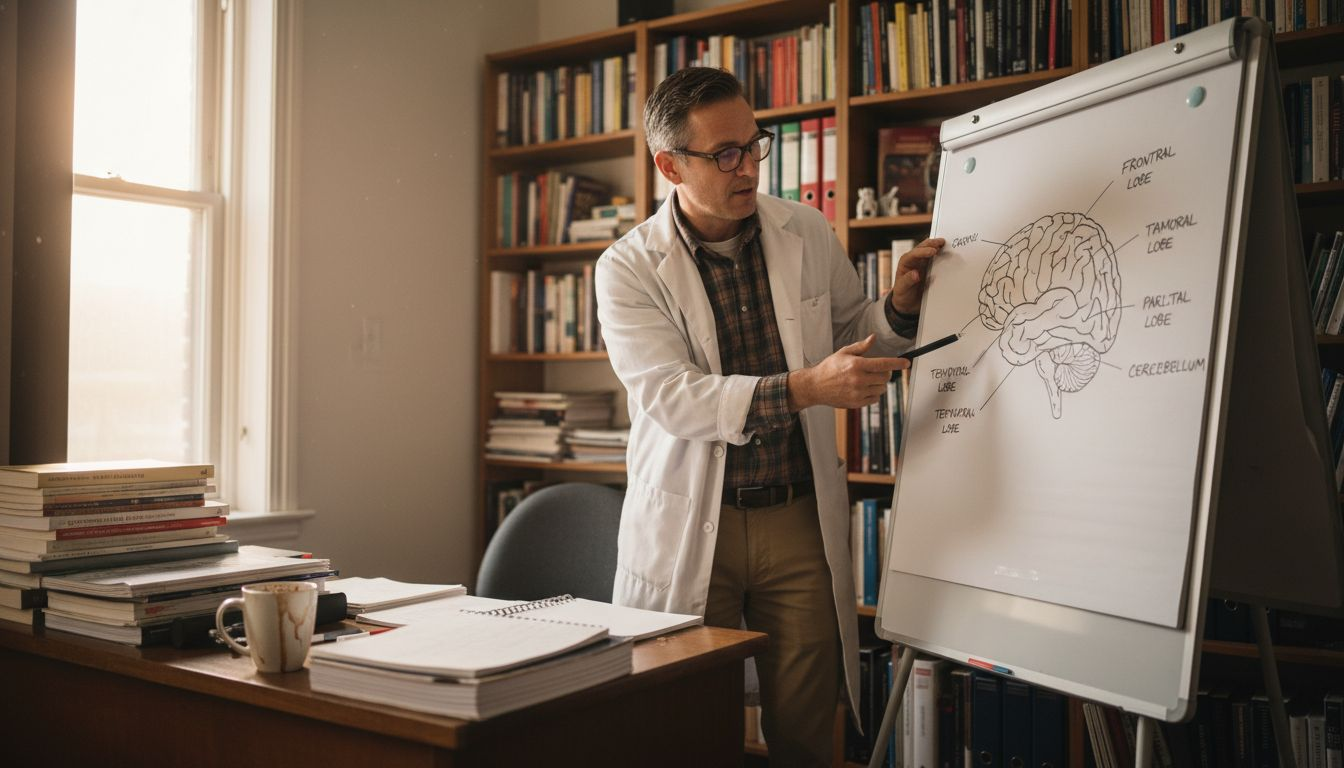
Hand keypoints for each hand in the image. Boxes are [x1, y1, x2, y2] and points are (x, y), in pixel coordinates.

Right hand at [787, 335, 908, 410]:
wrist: (816, 386)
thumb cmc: (829, 368)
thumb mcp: (844, 353)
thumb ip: (861, 347)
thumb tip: (873, 338)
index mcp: (857, 365)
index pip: (883, 364)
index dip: (897, 363)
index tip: (907, 363)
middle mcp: (859, 379)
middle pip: (885, 377)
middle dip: (886, 373)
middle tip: (879, 371)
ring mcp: (858, 393)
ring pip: (881, 389)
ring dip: (879, 384)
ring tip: (868, 380)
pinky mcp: (856, 403)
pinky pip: (875, 399)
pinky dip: (873, 393)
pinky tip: (864, 388)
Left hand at [889, 237, 945, 314]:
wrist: (907, 303)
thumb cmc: (902, 294)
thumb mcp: (902, 289)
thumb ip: (907, 281)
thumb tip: (915, 274)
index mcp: (905, 263)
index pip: (914, 254)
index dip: (923, 251)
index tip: (933, 251)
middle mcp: (913, 261)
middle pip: (922, 248)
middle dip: (931, 243)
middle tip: (942, 242)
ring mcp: (922, 263)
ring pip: (928, 250)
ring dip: (936, 246)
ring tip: (945, 244)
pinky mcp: (928, 268)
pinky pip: (935, 259)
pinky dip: (941, 255)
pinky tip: (947, 253)